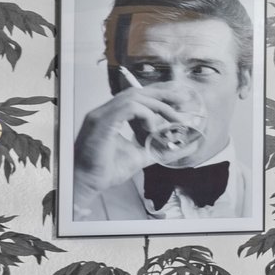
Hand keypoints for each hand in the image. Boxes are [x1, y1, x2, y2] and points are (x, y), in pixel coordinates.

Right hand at [70, 88, 194, 194]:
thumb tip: (187, 146)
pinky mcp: (102, 123)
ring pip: (134, 97)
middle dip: (162, 93)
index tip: (178, 100)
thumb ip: (162, 149)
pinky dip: (145, 114)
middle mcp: (105, 112)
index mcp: (111, 116)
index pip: (137, 96)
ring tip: (172, 118)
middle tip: (182, 100)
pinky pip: (129, 108)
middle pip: (137, 92)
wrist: (87, 182)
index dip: (158, 94)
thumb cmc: (107, 170)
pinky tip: (151, 128)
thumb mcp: (142, 156)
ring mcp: (101, 115)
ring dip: (157, 105)